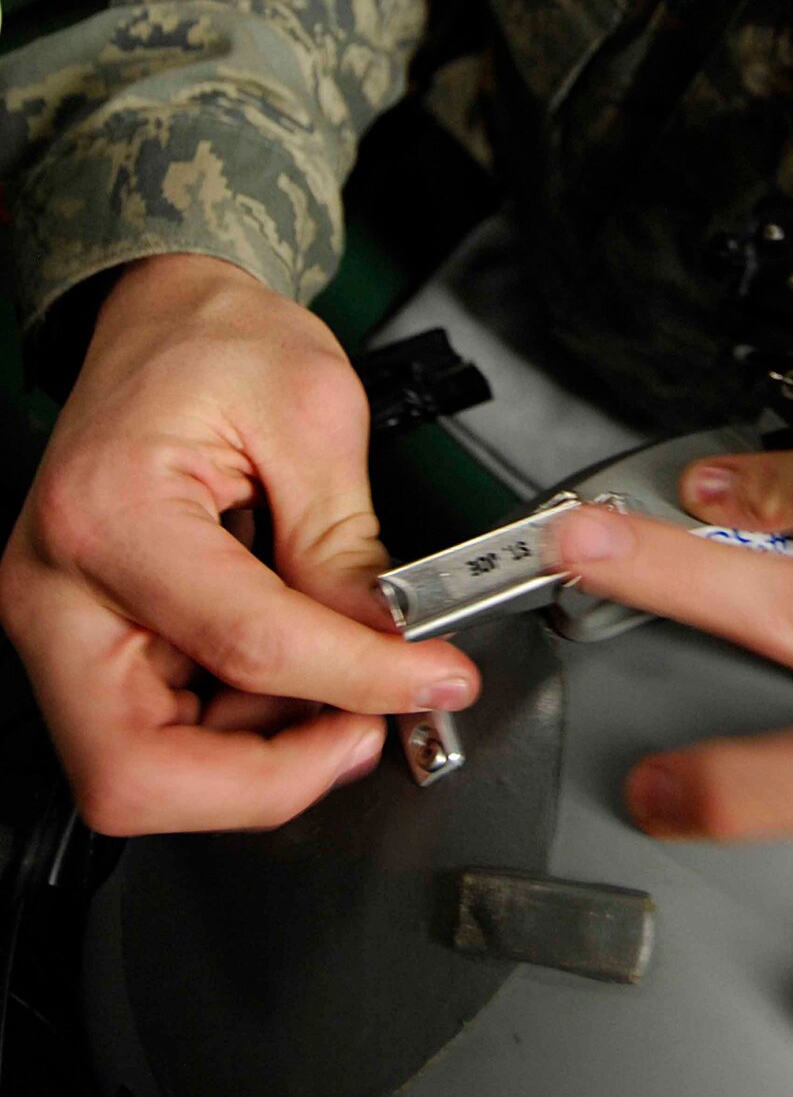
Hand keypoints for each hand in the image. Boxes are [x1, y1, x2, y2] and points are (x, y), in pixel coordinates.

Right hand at [0, 254, 477, 834]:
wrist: (163, 317)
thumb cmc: (216, 341)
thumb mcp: (313, 414)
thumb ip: (348, 545)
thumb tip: (388, 645)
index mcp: (111, 513)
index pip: (244, 646)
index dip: (355, 682)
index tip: (431, 681)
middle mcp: (58, 588)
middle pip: (136, 771)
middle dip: (266, 779)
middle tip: (363, 733)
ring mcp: (64, 625)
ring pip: (144, 772)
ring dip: (259, 756)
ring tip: (339, 681)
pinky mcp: (89, 642)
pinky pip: (159, 735)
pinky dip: (240, 730)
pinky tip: (296, 671)